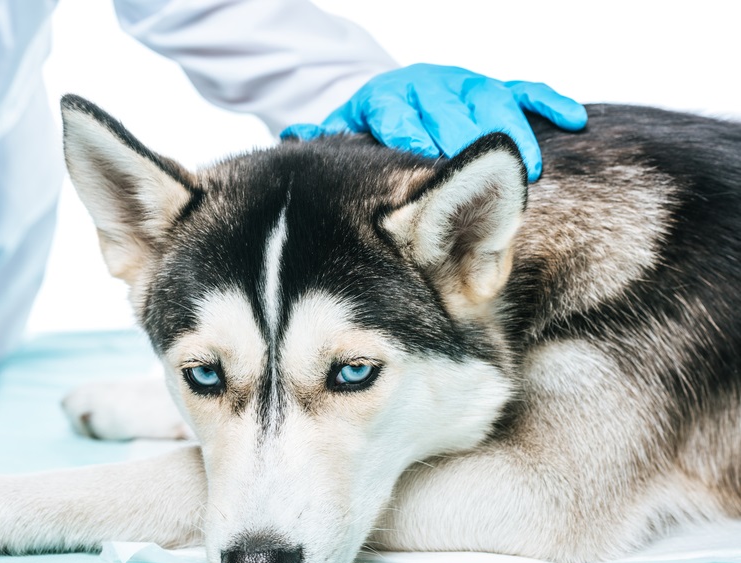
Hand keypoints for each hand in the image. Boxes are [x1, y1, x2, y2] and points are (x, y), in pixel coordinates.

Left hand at [281, 63, 586, 181]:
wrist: (392, 101)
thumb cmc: (369, 132)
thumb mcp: (344, 134)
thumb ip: (326, 136)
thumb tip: (294, 136)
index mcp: (386, 100)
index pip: (398, 115)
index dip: (410, 132)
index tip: (422, 153)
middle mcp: (427, 88)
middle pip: (449, 110)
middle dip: (466, 138)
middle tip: (483, 170)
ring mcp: (463, 86)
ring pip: (491, 101)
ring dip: (511, 131)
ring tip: (530, 167)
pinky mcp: (493, 89)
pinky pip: (526, 90)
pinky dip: (549, 102)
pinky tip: (573, 120)